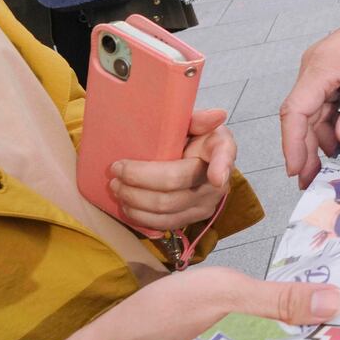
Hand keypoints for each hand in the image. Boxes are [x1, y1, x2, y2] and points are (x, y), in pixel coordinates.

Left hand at [108, 109, 236, 231]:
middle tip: (116, 170)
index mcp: (221, 151)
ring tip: (116, 186)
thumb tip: (217, 115)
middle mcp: (218, 183)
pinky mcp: (191, 220)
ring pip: (165, 210)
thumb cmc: (192, 140)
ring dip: (134, 200)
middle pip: (174, 186)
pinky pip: (163, 224)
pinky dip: (140, 216)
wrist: (197, 163)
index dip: (221, 168)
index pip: (223, 159)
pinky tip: (127, 204)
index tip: (216, 177)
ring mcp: (206, 205)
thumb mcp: (196, 125)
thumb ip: (199, 119)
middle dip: (138, 180)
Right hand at [281, 0, 339, 187]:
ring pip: (313, 111)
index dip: (292, 144)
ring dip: (318, 139)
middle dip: (303, 149)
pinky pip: (326, 103)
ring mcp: (324, 68)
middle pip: (300, 114)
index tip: (296, 171)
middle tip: (311, 181)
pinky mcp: (335, 70)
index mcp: (322, 66)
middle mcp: (316, 66)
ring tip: (327, 169)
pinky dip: (331, 125)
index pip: (295, 111)